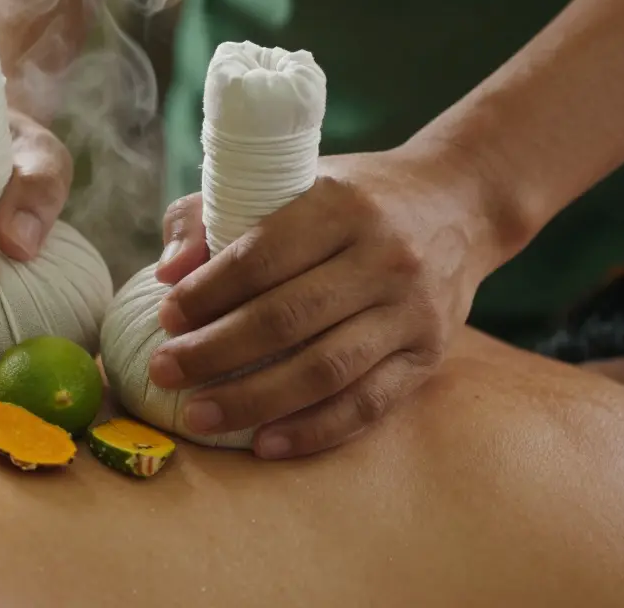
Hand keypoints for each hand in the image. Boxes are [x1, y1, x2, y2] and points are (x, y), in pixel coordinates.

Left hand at [149, 147, 502, 458]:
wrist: (459, 202)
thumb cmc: (352, 198)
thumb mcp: (289, 180)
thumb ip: (212, 214)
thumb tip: (168, 272)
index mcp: (339, 205)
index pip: (261, 256)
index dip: (207, 293)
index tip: (166, 319)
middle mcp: (382, 257)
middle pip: (285, 318)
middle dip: (214, 353)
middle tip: (164, 373)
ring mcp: (410, 310)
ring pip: (324, 369)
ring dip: (254, 400)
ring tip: (200, 415)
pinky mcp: (429, 354)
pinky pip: (368, 404)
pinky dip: (314, 430)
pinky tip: (265, 443)